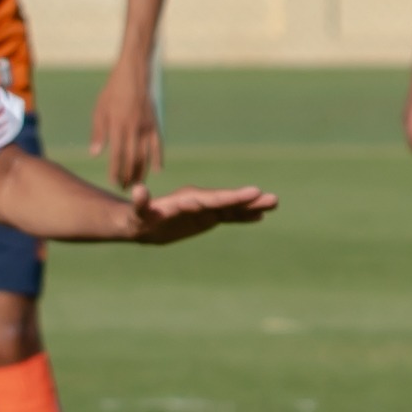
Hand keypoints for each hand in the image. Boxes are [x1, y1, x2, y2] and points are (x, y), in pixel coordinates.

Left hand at [91, 67, 164, 191]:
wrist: (133, 75)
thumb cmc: (112, 92)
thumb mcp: (99, 110)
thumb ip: (98, 133)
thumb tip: (95, 154)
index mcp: (118, 126)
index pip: (117, 155)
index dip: (115, 171)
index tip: (113, 182)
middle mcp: (133, 129)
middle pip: (132, 159)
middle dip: (128, 176)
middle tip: (123, 189)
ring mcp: (146, 127)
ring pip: (145, 155)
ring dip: (141, 172)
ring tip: (136, 184)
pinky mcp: (154, 124)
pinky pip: (157, 145)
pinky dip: (157, 159)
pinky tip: (155, 170)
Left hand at [122, 184, 276, 245]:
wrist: (140, 221)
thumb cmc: (137, 218)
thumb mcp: (137, 212)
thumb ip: (139, 203)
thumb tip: (138, 191)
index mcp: (188, 199)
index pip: (215, 198)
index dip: (234, 196)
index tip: (253, 192)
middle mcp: (200, 200)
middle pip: (228, 200)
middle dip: (249, 200)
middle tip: (273, 198)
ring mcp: (206, 208)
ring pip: (232, 207)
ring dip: (252, 206)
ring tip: (274, 203)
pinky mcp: (207, 217)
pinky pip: (229, 216)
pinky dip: (243, 216)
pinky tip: (259, 216)